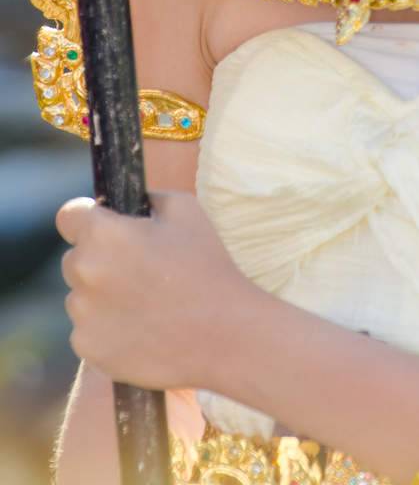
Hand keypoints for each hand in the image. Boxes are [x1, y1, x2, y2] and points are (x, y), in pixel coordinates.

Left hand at [56, 191, 250, 389]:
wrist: (223, 333)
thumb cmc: (206, 266)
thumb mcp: (186, 209)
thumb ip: (148, 197)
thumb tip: (128, 204)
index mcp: (104, 234)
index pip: (69, 216)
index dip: (87, 218)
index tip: (105, 227)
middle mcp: (84, 272)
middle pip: (74, 258)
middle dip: (99, 259)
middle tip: (139, 269)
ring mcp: (83, 314)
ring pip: (80, 296)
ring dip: (101, 295)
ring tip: (145, 302)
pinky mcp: (88, 347)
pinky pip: (87, 329)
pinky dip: (106, 327)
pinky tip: (141, 327)